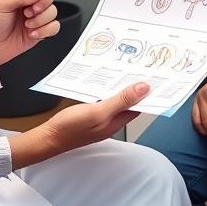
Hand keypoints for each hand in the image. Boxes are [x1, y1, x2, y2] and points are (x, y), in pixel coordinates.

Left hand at [0, 0, 57, 72]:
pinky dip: (45, 31)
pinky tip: (32, 34)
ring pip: (53, 11)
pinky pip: (54, 27)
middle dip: (43, 4)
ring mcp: (35, 16)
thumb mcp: (1, 5)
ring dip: (41, 19)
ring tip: (27, 25)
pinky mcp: (40, 30)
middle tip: (29, 12)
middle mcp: (28, 2)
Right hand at [10, 83, 149, 167]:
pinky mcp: (91, 113)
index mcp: (118, 121)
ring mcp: (102, 117)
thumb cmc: (70, 128)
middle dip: (139, 86)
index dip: (150, 93)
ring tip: (130, 69)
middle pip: (131, 101)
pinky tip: (107, 80)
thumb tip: (144, 89)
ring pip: (118, 99)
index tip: (159, 77)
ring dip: (124, 86)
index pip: (141, 106)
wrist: (47, 138)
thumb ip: (121, 100)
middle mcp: (112, 120)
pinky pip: (106, 99)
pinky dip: (109, 89)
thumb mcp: (98, 112)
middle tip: (146, 67)